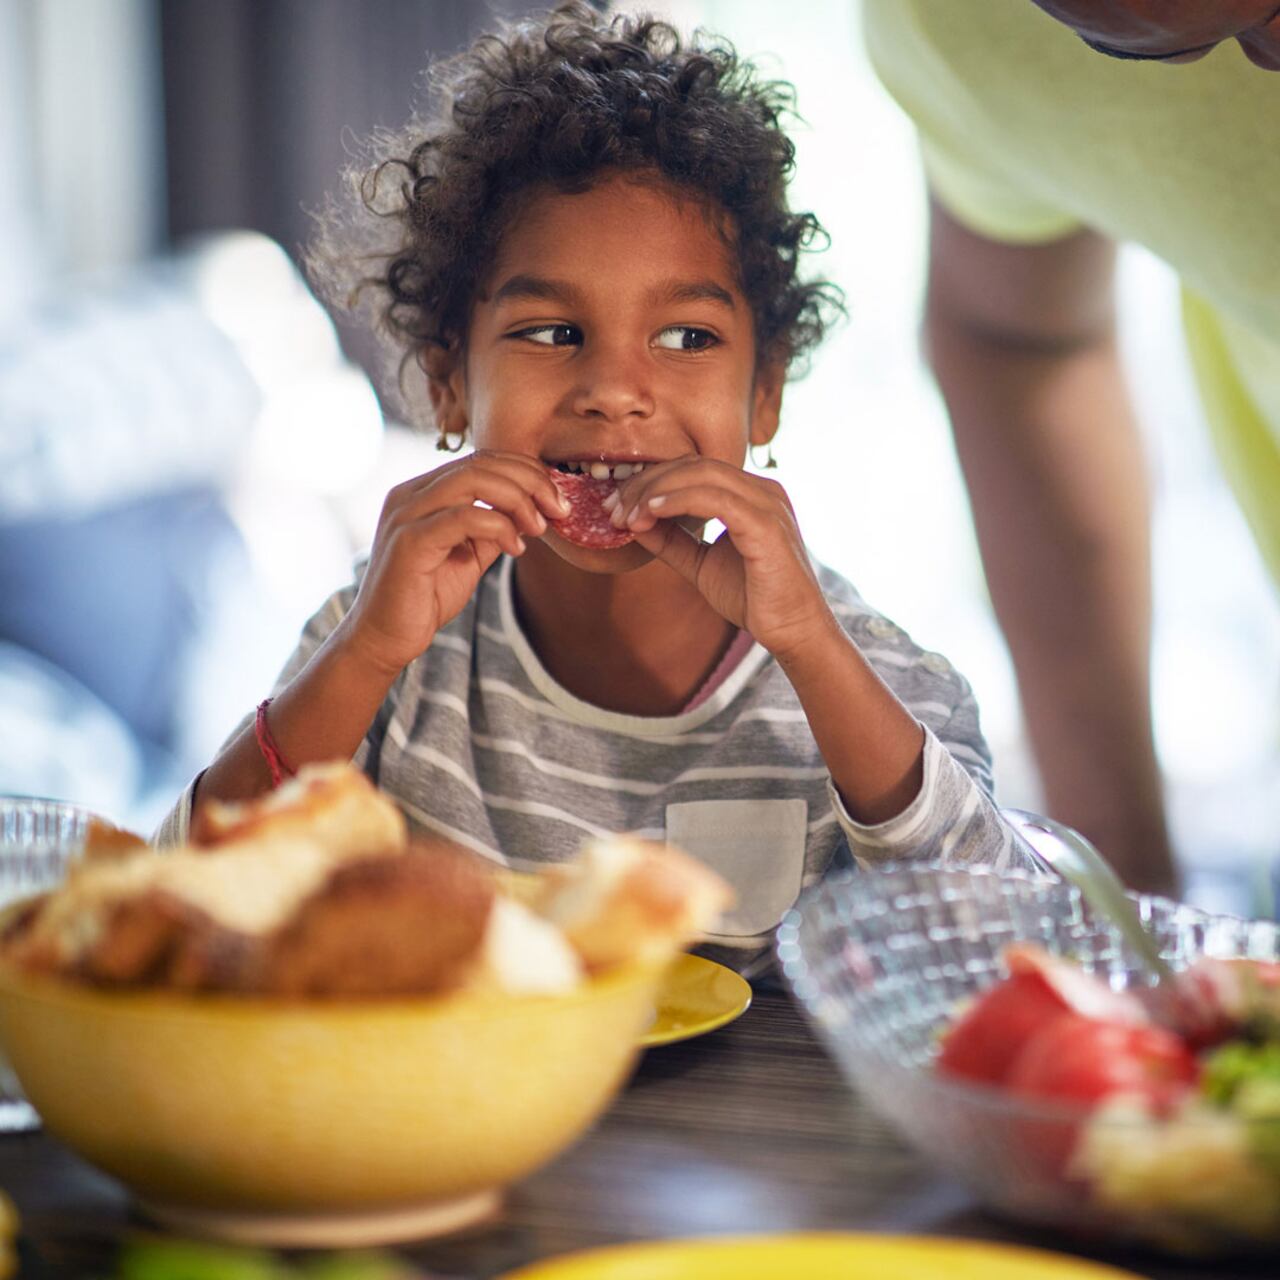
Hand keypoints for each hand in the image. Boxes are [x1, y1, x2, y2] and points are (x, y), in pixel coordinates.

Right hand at [340, 450, 567, 675]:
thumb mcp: (469, 556)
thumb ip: (493, 529)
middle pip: (480, 462)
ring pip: (472, 480)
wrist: (385, 638)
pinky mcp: (408, 540)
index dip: (525, 471)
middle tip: (558, 509)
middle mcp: (410, 493)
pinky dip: (498, 526)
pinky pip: (462, 517)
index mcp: (423, 491)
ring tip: (539, 526)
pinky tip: (516, 547)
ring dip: (518, 499)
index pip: (480, 460)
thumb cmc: (425, 597)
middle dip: (529, 481)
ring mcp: (406, 513)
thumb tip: (531, 512)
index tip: (556, 499)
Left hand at [609, 456, 833, 657]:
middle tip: (611, 510)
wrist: (793, 632)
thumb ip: (672, 540)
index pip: (693, 470)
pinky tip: (650, 513)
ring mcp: (767, 503)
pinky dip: (677, 500)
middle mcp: (763, 490)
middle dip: (646, 484)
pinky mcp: (766, 524)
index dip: (650, 482)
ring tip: (626, 516)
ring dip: (655, 491)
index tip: (616, 508)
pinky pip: (715, 498)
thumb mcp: (701, 564)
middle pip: (693, 466)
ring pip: (701, 476)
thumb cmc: (754, 598)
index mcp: (751, 495)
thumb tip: (634, 520)